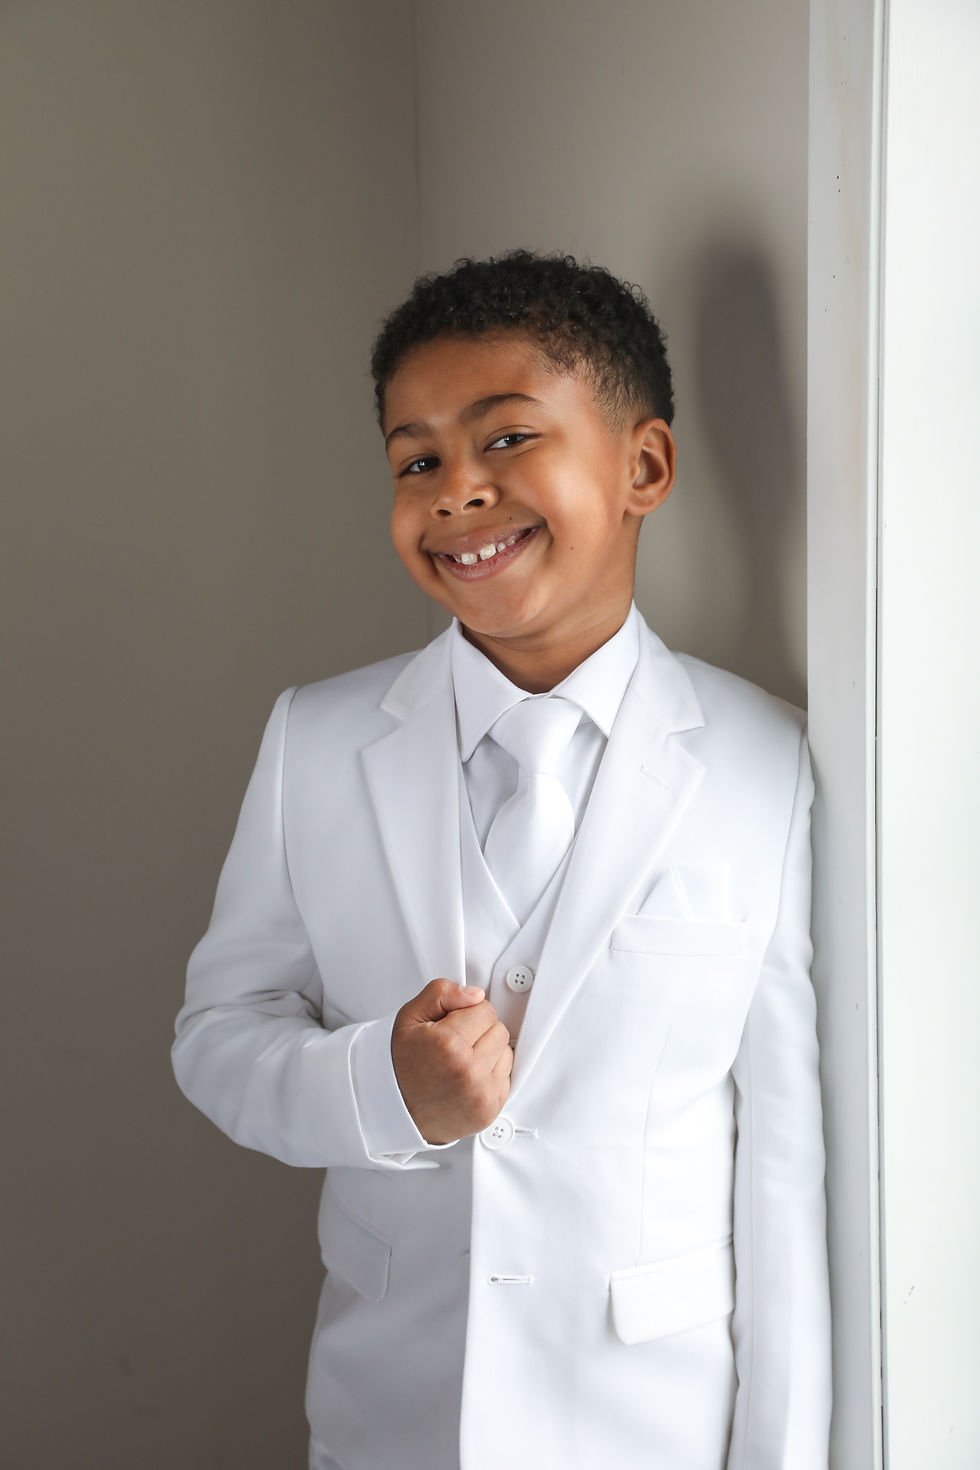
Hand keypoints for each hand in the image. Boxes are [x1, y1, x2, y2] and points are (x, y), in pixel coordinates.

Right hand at [391, 979, 512, 1144]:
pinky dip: (490, 1075)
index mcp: (448, 1045)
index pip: (485, 1009)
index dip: (467, 1012)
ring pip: (505, 1053)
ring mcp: (481, 1095)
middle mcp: (469, 1072)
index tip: (451, 1024)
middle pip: (499, 1030)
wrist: (394, 1111)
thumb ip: (441, 994)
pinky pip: (506, 1078)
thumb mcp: (409, 1018)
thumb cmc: (400, 1066)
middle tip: (454, 1044)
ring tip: (460, 1062)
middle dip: (479, 1031)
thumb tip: (476, 995)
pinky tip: (466, 1078)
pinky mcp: (489, 1111)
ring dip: (488, 1053)